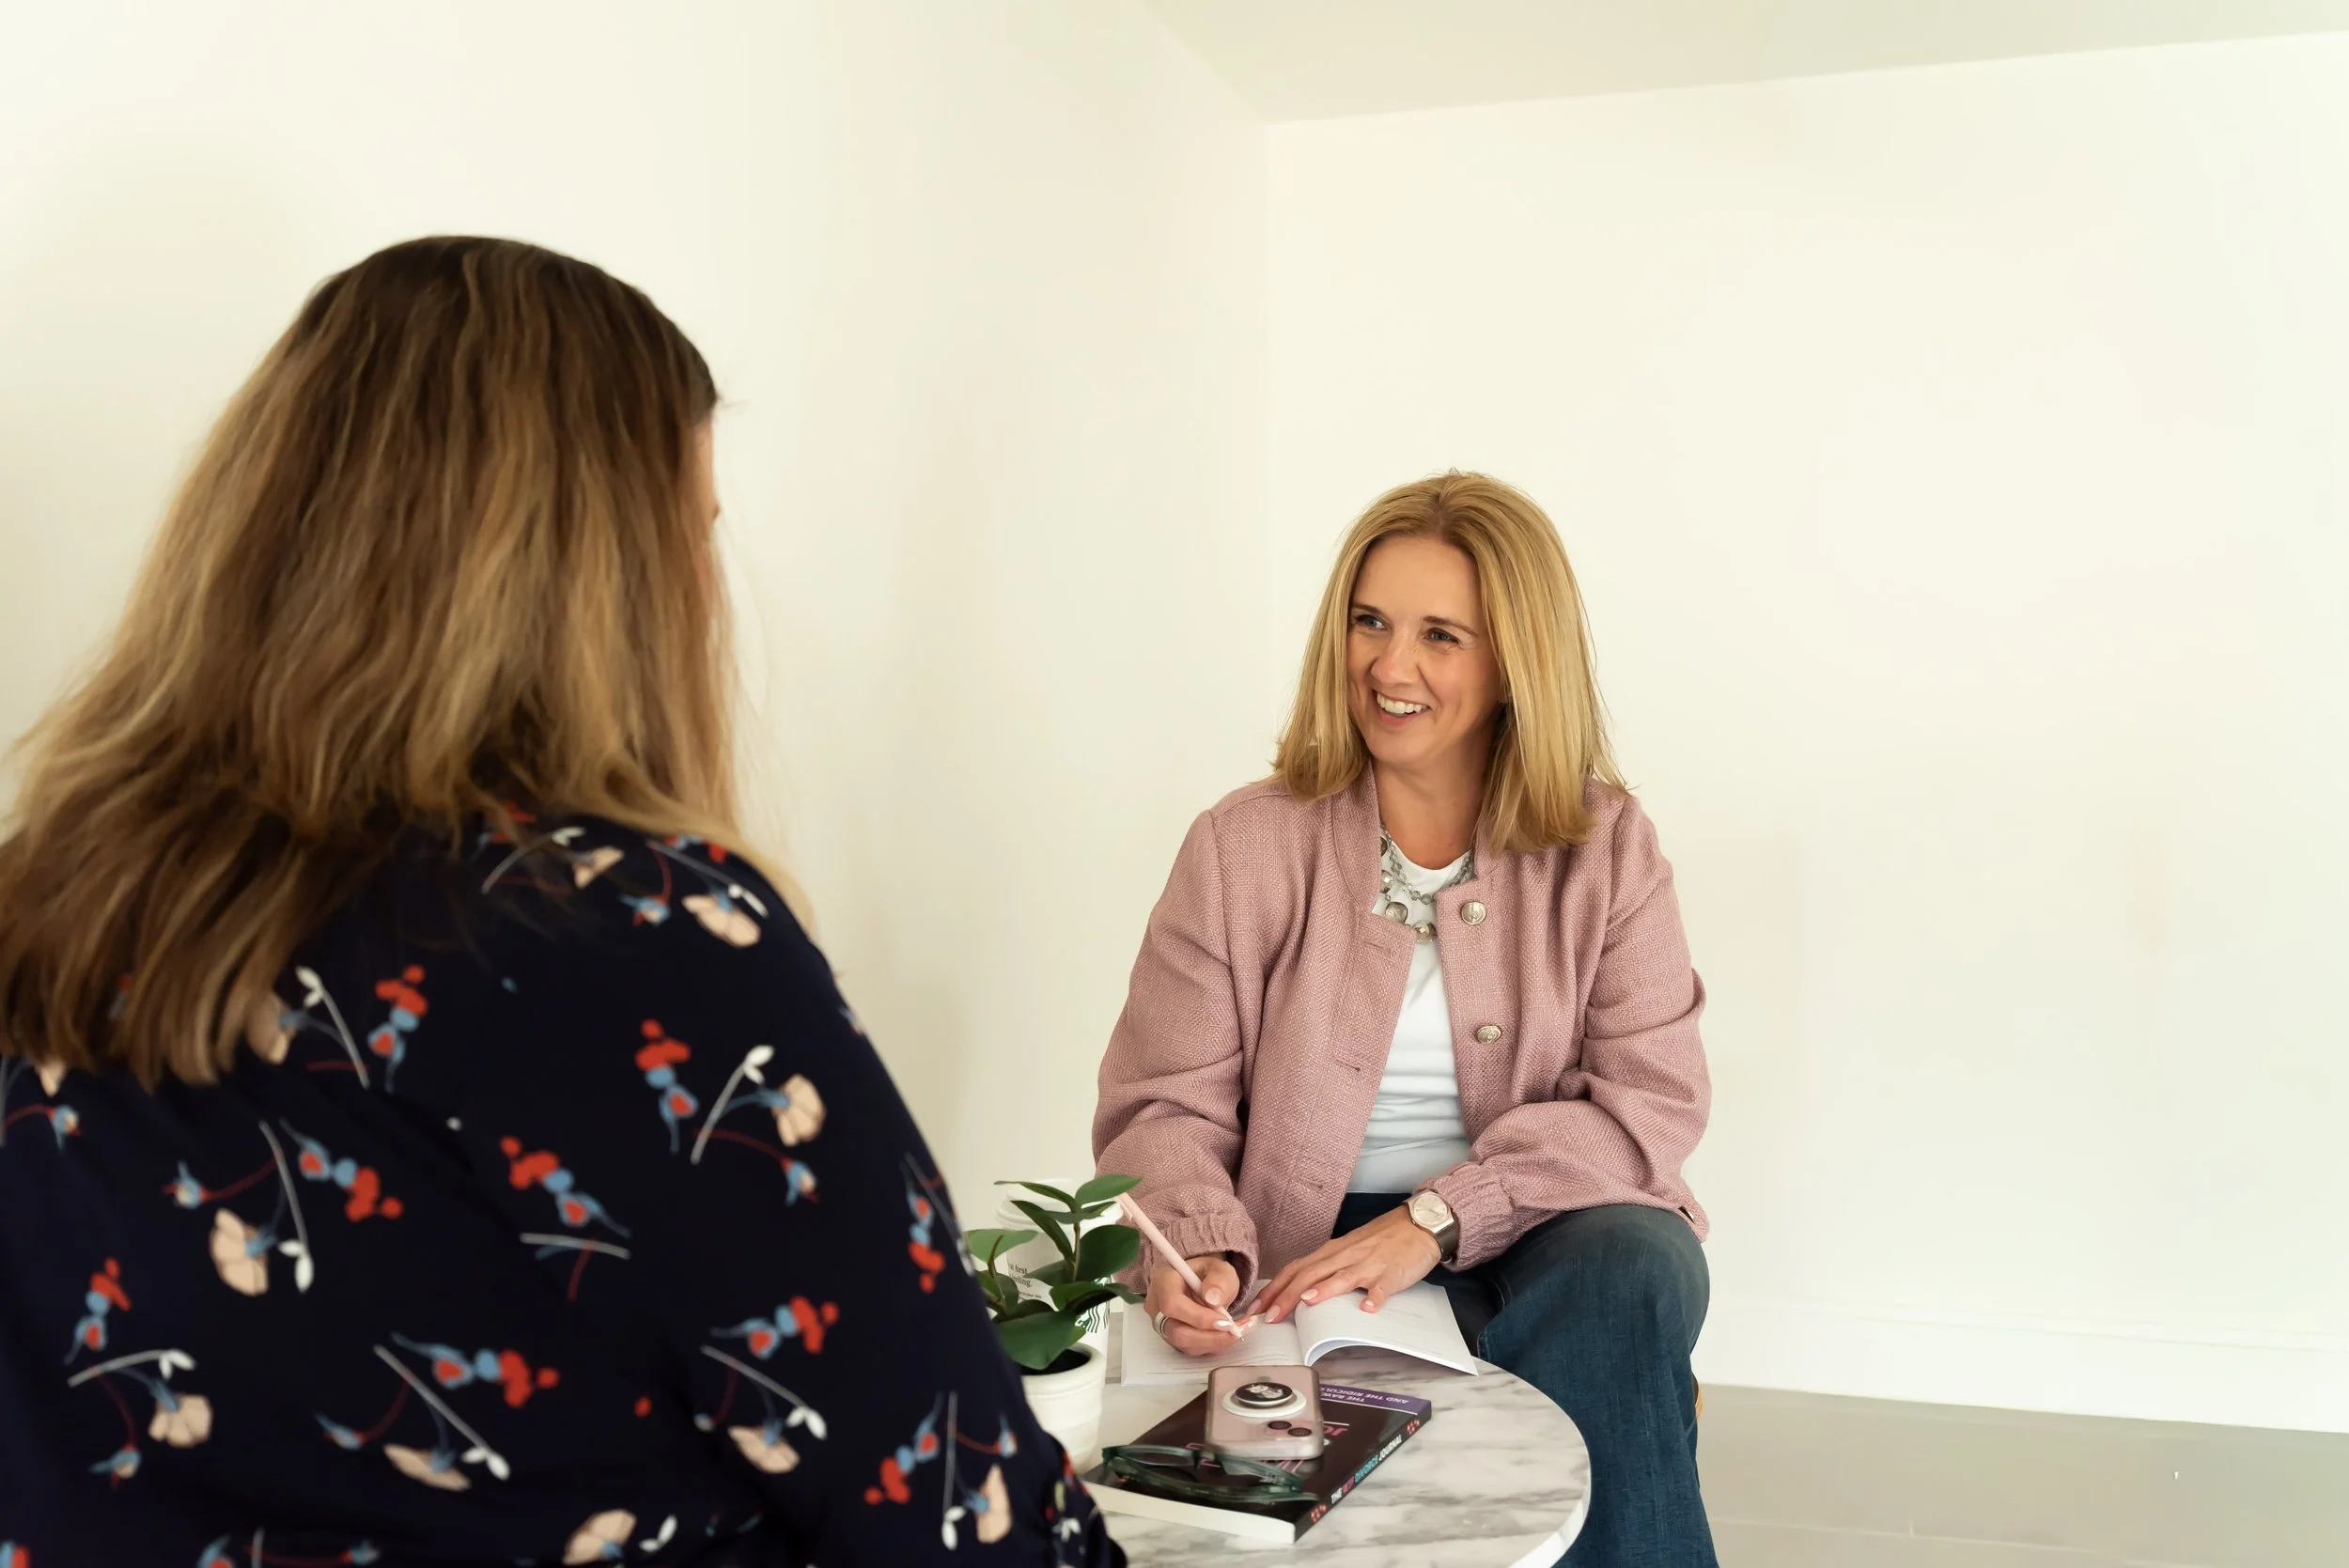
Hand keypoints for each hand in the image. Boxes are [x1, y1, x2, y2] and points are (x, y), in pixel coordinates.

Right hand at [1145, 1254, 1257, 1357]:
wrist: (1202, 1282)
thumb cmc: (1208, 1274)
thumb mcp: (1220, 1269)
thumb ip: (1219, 1280)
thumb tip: (1214, 1299)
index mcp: (1164, 1281)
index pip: (1172, 1305)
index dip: (1199, 1317)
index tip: (1226, 1320)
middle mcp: (1157, 1306)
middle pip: (1176, 1332)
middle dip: (1210, 1336)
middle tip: (1235, 1331)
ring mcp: (1163, 1325)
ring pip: (1185, 1344)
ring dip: (1215, 1342)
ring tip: (1237, 1330)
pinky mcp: (1173, 1338)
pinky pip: (1192, 1349)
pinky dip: (1213, 1345)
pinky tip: (1228, 1334)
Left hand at [1260, 1206, 1439, 1322]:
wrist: (1418, 1224)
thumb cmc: (1381, 1241)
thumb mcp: (1348, 1252)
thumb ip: (1327, 1269)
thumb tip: (1300, 1292)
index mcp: (1331, 1253)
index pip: (1295, 1270)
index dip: (1274, 1288)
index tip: (1255, 1309)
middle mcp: (1345, 1256)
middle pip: (1310, 1275)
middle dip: (1286, 1296)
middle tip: (1268, 1318)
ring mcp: (1369, 1264)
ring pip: (1342, 1276)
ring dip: (1323, 1290)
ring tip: (1306, 1303)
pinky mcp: (1392, 1273)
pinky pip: (1382, 1286)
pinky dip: (1375, 1297)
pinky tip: (1367, 1309)